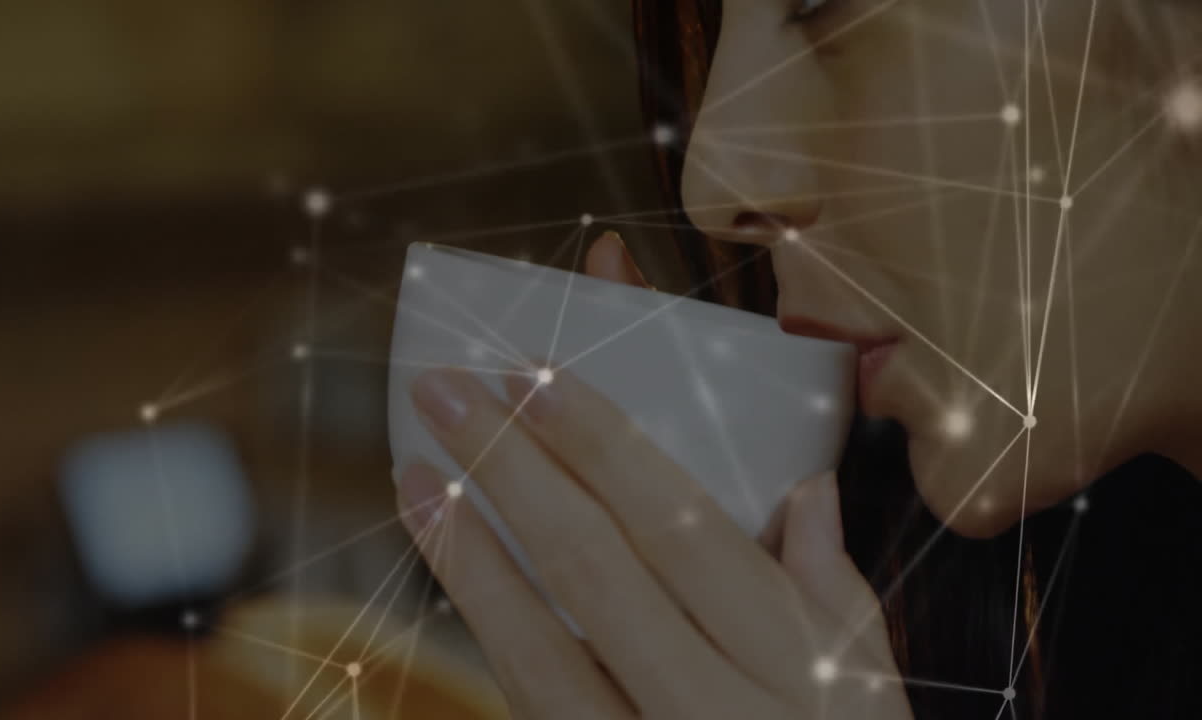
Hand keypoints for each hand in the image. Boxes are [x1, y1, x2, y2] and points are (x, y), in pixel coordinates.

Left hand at [393, 231, 912, 718]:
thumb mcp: (871, 689)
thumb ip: (835, 588)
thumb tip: (809, 489)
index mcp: (794, 668)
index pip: (683, 531)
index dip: (601, 448)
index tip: (535, 376)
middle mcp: (713, 712)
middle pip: (597, 571)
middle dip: (513, 470)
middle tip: (446, 393)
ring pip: (539, 652)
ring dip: (466, 555)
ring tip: (414, 475)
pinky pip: (534, 708)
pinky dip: (487, 631)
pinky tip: (453, 567)